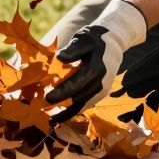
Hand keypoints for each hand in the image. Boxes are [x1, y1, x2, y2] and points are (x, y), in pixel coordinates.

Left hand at [46, 0, 147, 120]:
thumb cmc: (94, 39)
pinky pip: (86, 104)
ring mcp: (103, 89)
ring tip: (51, 119)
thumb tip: (60, 58)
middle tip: (44, 107)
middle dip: (62, 103)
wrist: (114, 42)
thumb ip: (73, 49)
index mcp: (96, 67)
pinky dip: (73, 111)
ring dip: (67, 112)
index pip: (78, 82)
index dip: (63, 91)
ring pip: (83, 104)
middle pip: (80, 96)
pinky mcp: (101, 93)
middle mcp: (101, 81)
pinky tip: (60, 117)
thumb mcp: (83, 38)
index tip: (48, 97)